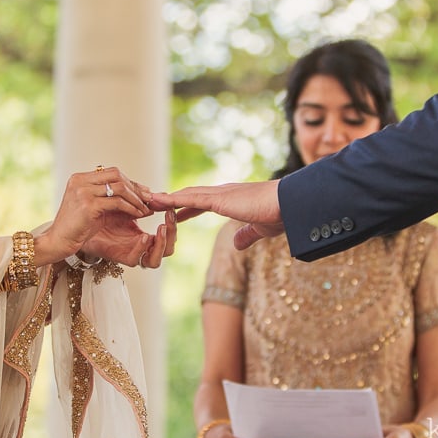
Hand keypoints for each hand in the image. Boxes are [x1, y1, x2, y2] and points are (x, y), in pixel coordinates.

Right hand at [39, 166, 153, 264]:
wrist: (59, 242)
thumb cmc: (77, 227)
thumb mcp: (95, 208)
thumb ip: (111, 198)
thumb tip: (140, 194)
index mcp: (79, 178)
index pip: (111, 172)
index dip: (130, 181)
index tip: (144, 191)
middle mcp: (80, 181)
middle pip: (116, 175)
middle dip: (135, 187)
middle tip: (149, 198)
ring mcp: (83, 192)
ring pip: (119, 187)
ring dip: (136, 198)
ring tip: (145, 208)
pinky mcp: (88, 205)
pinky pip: (117, 202)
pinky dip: (131, 208)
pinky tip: (138, 215)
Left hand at [82, 208, 176, 267]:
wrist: (76, 227)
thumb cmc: (99, 216)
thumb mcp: (122, 206)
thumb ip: (137, 202)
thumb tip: (155, 192)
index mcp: (144, 236)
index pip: (168, 234)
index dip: (173, 223)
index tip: (171, 207)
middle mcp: (140, 247)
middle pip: (168, 249)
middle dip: (172, 233)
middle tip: (169, 216)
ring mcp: (131, 254)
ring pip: (156, 260)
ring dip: (162, 243)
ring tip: (162, 227)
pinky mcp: (119, 258)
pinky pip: (137, 259)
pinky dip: (142, 248)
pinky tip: (145, 236)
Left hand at [149, 180, 283, 249]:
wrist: (290, 204)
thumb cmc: (281, 215)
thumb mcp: (260, 229)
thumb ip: (246, 235)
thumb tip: (237, 244)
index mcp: (232, 200)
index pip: (203, 203)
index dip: (186, 208)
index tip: (173, 213)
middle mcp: (223, 193)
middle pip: (190, 196)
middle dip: (171, 201)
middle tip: (152, 204)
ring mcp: (220, 194)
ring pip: (186, 195)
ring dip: (166, 198)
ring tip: (147, 201)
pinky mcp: (220, 199)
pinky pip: (191, 198)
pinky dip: (173, 199)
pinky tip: (160, 201)